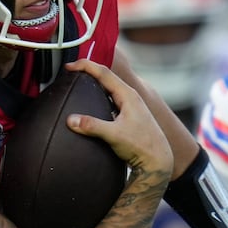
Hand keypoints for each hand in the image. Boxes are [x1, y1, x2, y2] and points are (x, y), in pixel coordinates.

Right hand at [63, 59, 170, 174]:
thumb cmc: (142, 146)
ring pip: (110, 89)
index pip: (104, 72)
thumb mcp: (114, 135)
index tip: (69, 66)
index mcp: (128, 95)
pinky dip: (100, 97)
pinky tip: (93, 103)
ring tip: (79, 83)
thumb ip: (92, 126)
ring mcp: (131, 106)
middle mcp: (131, 97)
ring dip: (95, 84)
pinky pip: (112, 100)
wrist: (158, 162)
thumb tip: (71, 120)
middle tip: (71, 71)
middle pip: (106, 77)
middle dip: (89, 71)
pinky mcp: (130, 116)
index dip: (86, 66)